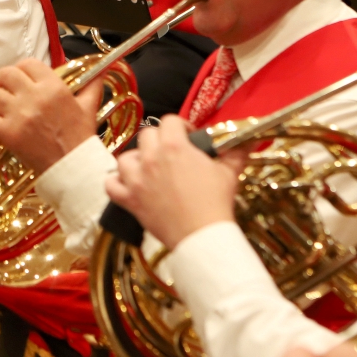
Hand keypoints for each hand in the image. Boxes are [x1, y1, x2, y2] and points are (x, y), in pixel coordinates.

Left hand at [0, 59, 98, 173]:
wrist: (74, 166)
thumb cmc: (81, 137)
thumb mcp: (89, 107)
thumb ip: (92, 86)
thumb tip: (100, 71)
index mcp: (53, 87)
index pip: (28, 63)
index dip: (21, 68)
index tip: (21, 78)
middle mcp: (34, 96)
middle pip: (5, 74)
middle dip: (1, 79)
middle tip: (3, 89)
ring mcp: (18, 115)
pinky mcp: (7, 134)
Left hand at [104, 116, 242, 248]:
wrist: (202, 235)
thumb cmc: (215, 203)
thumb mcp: (229, 172)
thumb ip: (235, 152)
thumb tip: (246, 141)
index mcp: (174, 147)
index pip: (169, 120)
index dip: (180, 125)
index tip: (188, 136)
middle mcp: (151, 159)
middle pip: (146, 135)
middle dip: (159, 140)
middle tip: (171, 152)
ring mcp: (136, 179)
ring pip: (124, 157)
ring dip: (136, 159)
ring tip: (148, 168)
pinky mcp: (129, 200)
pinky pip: (110, 185)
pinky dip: (116, 183)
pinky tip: (128, 184)